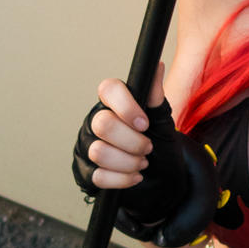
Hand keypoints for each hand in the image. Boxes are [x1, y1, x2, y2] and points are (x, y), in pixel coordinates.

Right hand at [74, 66, 165, 192]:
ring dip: (129, 162)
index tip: (144, 124)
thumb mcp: (163, 123)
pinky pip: (98, 176)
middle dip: (132, 142)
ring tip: (142, 162)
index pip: (108, 88)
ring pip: (99, 152)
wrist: (162, 181)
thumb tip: (156, 66)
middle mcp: (95, 121)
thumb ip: (156, 97)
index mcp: (113, 104)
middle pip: (103, 124)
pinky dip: (122, 179)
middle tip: (148, 147)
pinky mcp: (85, 172)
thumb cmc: (160, 147)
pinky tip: (134, 176)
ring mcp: (87, 146)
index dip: (126, 106)